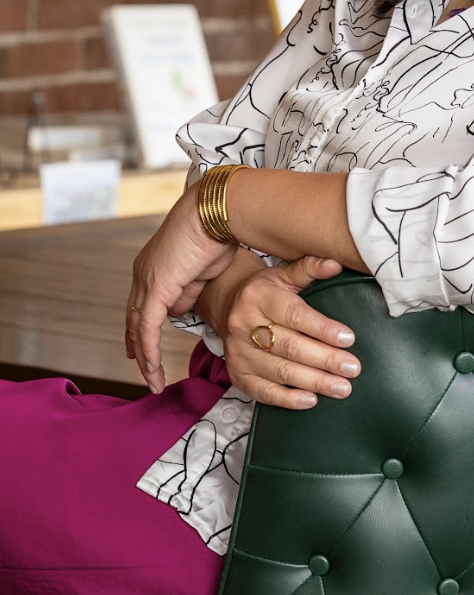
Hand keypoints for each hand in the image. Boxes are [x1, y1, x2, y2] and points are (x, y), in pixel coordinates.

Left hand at [127, 187, 235, 392]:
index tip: (139, 343)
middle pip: (134, 317)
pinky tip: (152, 369)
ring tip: (152, 380)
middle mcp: (143, 273)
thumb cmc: (218, 233)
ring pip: (138, 328)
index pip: (142, 303)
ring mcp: (146, 281)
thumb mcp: (202, 268)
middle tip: (138, 366)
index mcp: (153, 265)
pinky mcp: (156, 289)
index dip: (140, 325)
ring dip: (145, 357)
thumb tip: (180, 306)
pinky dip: (149, 351)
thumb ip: (188, 288)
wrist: (217, 214)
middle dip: (135, 344)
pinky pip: (147, 328)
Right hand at [219, 255, 360, 409]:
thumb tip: (335, 263)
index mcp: (259, 297)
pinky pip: (263, 392)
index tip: (349, 339)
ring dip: (314, 382)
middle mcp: (244, 325)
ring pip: (280, 371)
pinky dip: (288, 399)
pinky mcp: (237, 374)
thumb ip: (310, 269)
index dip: (323, 329)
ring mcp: (238, 352)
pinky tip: (311, 400)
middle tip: (353, 369)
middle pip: (290, 347)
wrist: (227, 306)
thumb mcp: (284, 275)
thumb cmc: (265, 291)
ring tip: (342, 388)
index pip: (295, 316)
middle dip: (325, 360)